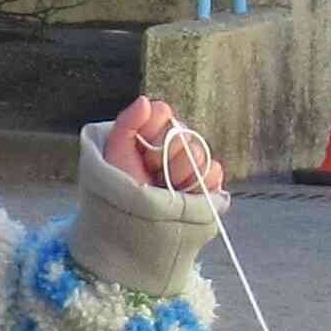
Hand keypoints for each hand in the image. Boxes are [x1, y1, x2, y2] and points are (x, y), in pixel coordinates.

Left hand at [106, 98, 223, 196]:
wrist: (130, 229)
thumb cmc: (117, 194)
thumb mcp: (115, 155)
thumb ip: (127, 123)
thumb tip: (145, 101)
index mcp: (151, 137)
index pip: (163, 114)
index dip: (154, 131)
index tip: (142, 153)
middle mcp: (173, 149)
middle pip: (183, 133)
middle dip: (166, 155)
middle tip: (152, 173)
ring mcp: (190, 168)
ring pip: (199, 152)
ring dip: (181, 172)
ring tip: (166, 188)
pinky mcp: (206, 187)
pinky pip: (214, 171)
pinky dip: (203, 181)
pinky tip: (186, 193)